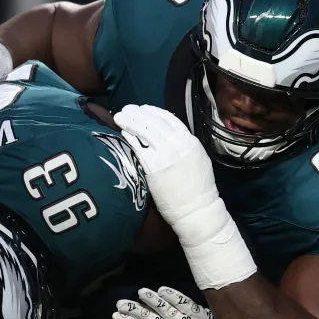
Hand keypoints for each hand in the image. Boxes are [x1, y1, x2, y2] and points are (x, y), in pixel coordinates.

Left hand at [113, 105, 218, 240]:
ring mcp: (165, 155)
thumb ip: (184, 146)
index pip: (169, 119)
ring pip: (144, 131)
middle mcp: (178, 145)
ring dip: (130, 121)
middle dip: (138, 113)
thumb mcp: (198, 159)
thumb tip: (167, 136)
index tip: (143, 109)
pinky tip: (123, 134)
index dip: (154, 111)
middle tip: (126, 109)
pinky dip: (129, 138)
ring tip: (120, 117)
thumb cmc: (198, 189)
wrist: (197, 210)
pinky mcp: (153, 168)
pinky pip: (138, 148)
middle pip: (154, 122)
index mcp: (190, 142)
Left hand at [113, 286, 232, 318]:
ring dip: (153, 301)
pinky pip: (184, 304)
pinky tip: (163, 291)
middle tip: (120, 303)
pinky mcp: (197, 314)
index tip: (116, 316)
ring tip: (140, 292)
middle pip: (150, 318)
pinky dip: (174, 298)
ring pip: (164, 308)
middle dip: (135, 310)